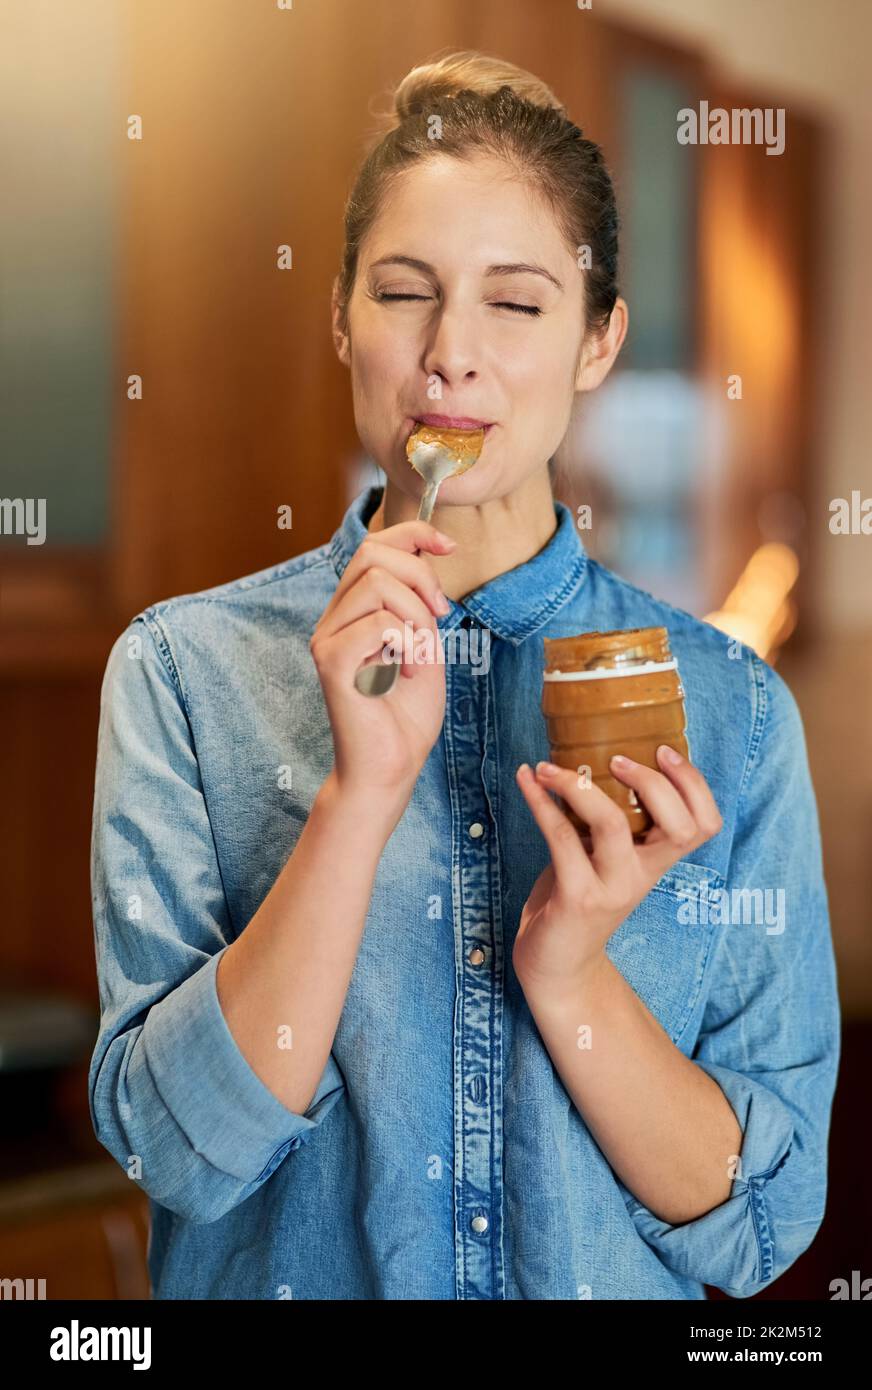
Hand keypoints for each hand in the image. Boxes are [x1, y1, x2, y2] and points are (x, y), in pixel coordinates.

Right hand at [310, 520, 454, 803]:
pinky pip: (379, 622)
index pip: (374, 544)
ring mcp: (327, 639)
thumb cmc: (407, 714)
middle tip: (440, 618)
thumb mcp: (426, 642)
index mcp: (353, 610)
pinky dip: (410, 644)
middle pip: (372, 552)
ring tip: (421, 656)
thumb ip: (419, 600)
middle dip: (421, 576)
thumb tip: (427, 551)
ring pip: (379, 583)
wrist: (392, 766)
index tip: (450, 546)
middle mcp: (333, 619)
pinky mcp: (331, 662)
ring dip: (417, 617)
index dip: (415, 534)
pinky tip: (409, 673)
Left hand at [513, 746, 722, 996]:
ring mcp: (611, 888)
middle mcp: (642, 876)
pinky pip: (561, 837)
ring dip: (578, 785)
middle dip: (651, 782)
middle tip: (614, 758)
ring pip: (613, 825)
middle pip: (676, 825)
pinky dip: (540, 802)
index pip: (705, 825)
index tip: (663, 750)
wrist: (558, 964)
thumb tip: (589, 758)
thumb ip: (610, 821)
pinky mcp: (576, 897)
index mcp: (656, 861)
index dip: (695, 785)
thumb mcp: (604, 857)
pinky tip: (526, 780)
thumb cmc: (578, 896)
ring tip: (549, 767)